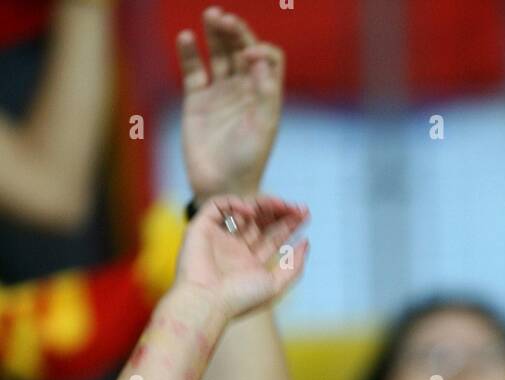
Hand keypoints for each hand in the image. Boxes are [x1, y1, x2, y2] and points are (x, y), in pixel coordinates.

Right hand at [174, 196, 308, 321]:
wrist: (206, 301)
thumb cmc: (239, 299)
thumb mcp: (275, 285)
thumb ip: (293, 265)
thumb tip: (306, 242)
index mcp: (250, 263)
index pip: (273, 238)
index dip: (289, 225)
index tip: (305, 214)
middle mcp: (234, 249)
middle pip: (261, 222)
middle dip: (280, 212)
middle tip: (298, 206)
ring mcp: (218, 237)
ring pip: (243, 211)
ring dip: (263, 204)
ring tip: (281, 204)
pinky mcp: (201, 227)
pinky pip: (218, 205)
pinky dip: (235, 202)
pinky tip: (252, 209)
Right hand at [177, 7, 283, 199]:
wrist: (221, 187)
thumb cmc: (248, 161)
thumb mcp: (264, 126)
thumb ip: (266, 90)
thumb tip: (258, 55)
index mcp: (264, 94)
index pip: (268, 57)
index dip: (259, 49)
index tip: (247, 57)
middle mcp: (244, 90)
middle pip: (241, 48)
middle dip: (235, 31)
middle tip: (223, 18)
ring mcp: (220, 93)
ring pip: (219, 53)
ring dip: (215, 33)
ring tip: (211, 16)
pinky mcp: (197, 100)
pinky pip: (194, 69)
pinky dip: (190, 52)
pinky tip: (187, 38)